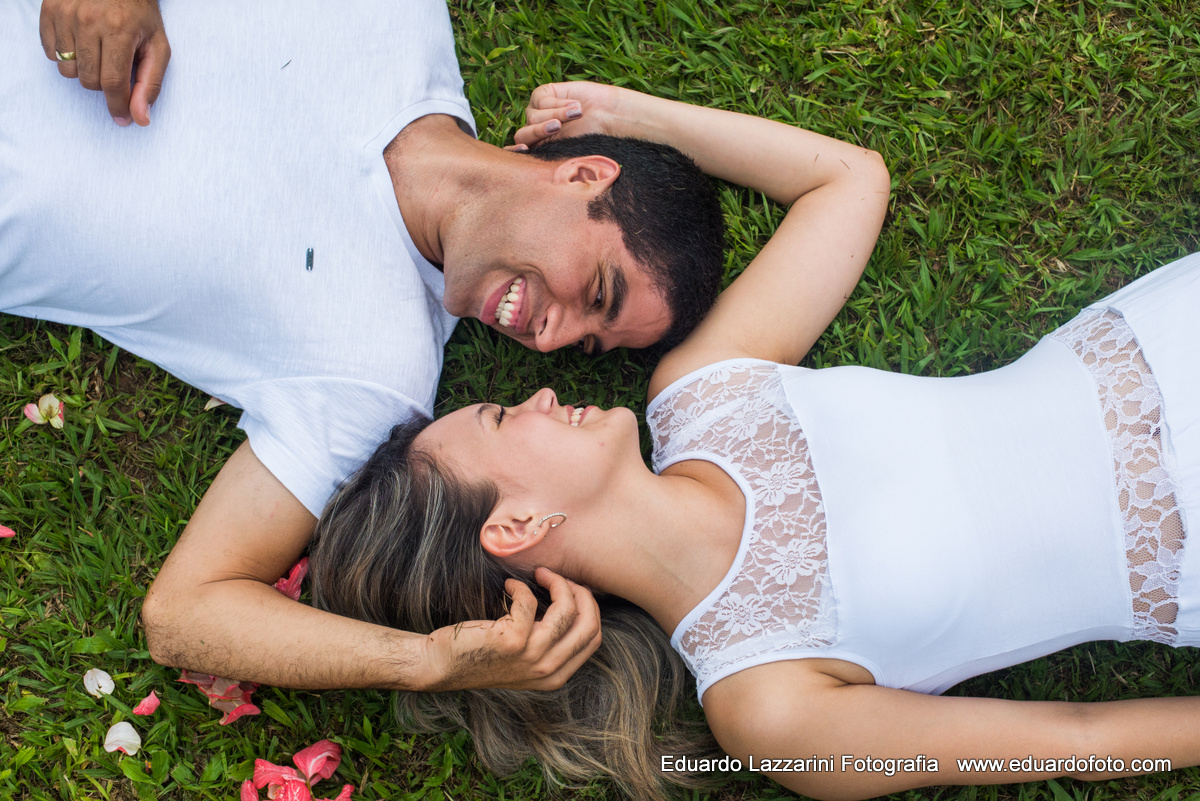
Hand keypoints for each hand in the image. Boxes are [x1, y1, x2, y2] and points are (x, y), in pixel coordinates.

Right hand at [39, 0, 170, 126]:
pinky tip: (81, 42)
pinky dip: (65, 55)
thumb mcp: (157, 46)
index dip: (117, 106)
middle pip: (88, 80)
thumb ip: (150, 83)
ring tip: (98, 52)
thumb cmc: (140, 14)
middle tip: (115, 65)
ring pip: (67, 70)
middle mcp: (88, 20)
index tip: (122, 119)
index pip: (112, 83)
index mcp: (119, 29)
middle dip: (104, 84)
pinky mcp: (49, 10)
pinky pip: (50, 53)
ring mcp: (65, 14)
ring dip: (84, 70)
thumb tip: (140, 118)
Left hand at [420, 567, 601, 691]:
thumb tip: (572, 602)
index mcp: (556, 675)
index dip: (589, 608)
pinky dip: (521, 587)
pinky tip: (509, 587)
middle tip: (558, 578)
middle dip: (579, 592)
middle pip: (588, 624)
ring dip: (556, 583)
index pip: (594, 637)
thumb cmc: (483, 655)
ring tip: (539, 574)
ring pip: (566, 610)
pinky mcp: (511, 641)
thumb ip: (550, 643)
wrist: (443, 666)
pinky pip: (530, 601)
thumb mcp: (525, 659)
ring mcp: (530, 657)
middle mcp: (547, 669)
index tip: (572, 591)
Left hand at [509, 81, 627, 150]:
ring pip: (533, 116)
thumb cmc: (594, 140)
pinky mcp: (543, 94)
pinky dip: (558, 102)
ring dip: (556, 114)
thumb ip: (550, 159)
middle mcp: (536, 132)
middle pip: (523, 134)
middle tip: (557, 127)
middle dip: (538, 131)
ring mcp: (538, 113)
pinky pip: (540, 99)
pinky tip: (576, 106)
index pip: (518, 154)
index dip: (515, 152)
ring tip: (577, 114)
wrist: (611, 118)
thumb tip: (530, 173)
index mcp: (539, 151)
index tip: (524, 148)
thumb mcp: (571, 154)